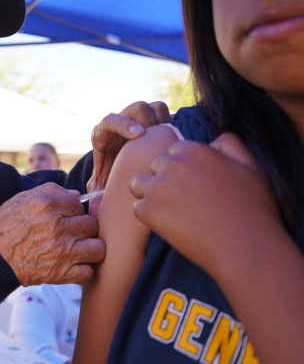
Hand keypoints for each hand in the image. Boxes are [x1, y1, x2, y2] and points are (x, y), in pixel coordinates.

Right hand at [0, 183, 104, 285]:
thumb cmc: (2, 228)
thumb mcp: (19, 199)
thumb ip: (49, 191)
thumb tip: (76, 193)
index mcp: (48, 205)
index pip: (78, 204)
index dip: (73, 211)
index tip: (66, 219)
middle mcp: (59, 226)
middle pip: (92, 225)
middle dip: (84, 229)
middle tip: (74, 235)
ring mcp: (63, 250)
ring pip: (98, 248)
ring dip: (91, 250)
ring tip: (80, 251)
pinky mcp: (62, 273)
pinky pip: (88, 272)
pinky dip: (83, 271)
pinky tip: (74, 267)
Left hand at [87, 101, 169, 215]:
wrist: (117, 161)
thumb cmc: (108, 171)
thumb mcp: (101, 180)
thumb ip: (97, 191)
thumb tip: (93, 209)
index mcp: (103, 133)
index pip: (111, 120)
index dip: (124, 125)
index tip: (139, 135)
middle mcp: (122, 121)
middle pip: (137, 109)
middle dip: (148, 123)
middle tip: (155, 140)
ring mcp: (139, 119)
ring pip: (155, 108)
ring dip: (163, 122)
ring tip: (166, 139)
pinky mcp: (153, 119)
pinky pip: (167, 114)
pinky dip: (173, 124)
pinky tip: (176, 139)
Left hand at [128, 132, 279, 274]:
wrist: (245, 247)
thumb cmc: (252, 210)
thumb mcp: (251, 167)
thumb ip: (230, 145)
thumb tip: (213, 141)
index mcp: (194, 150)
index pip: (173, 152)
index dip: (182, 169)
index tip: (193, 186)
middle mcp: (173, 164)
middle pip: (155, 166)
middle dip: (165, 181)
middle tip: (184, 202)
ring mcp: (158, 187)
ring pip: (138, 184)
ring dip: (150, 195)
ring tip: (171, 211)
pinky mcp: (149, 210)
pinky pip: (137, 208)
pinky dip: (149, 217)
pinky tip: (170, 225)